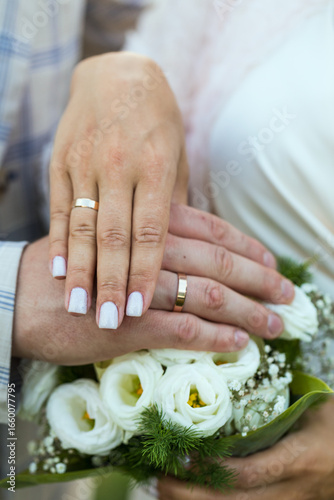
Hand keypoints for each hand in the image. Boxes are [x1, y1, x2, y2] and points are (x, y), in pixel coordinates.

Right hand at [12, 237, 252, 363]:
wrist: (19, 295)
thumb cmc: (70, 264)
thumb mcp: (111, 234)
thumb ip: (149, 236)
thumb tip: (189, 246)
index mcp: (146, 224)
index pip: (212, 231)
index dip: (247, 247)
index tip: (271, 262)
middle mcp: (148, 249)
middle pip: (218, 262)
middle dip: (259, 279)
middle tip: (287, 294)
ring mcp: (139, 287)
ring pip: (206, 294)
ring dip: (247, 310)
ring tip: (273, 324)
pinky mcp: (127, 325)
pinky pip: (182, 328)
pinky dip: (214, 336)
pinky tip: (238, 344)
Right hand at [48, 52, 187, 328]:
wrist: (119, 74)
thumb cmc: (158, 120)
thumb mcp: (177, 156)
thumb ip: (174, 203)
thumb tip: (179, 251)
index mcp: (157, 166)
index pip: (151, 230)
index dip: (143, 272)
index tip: (137, 308)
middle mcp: (121, 165)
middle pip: (116, 235)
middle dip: (111, 282)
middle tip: (109, 320)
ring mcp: (87, 162)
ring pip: (84, 226)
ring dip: (82, 271)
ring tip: (80, 307)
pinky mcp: (62, 160)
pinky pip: (61, 206)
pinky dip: (60, 241)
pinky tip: (60, 271)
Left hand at [158, 398, 333, 499]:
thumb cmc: (332, 427)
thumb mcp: (309, 410)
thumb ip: (273, 407)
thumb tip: (227, 390)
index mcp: (297, 460)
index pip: (250, 472)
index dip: (214, 469)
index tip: (182, 456)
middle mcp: (290, 490)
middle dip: (192, 495)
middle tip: (158, 480)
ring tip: (163, 491)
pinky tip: (190, 497)